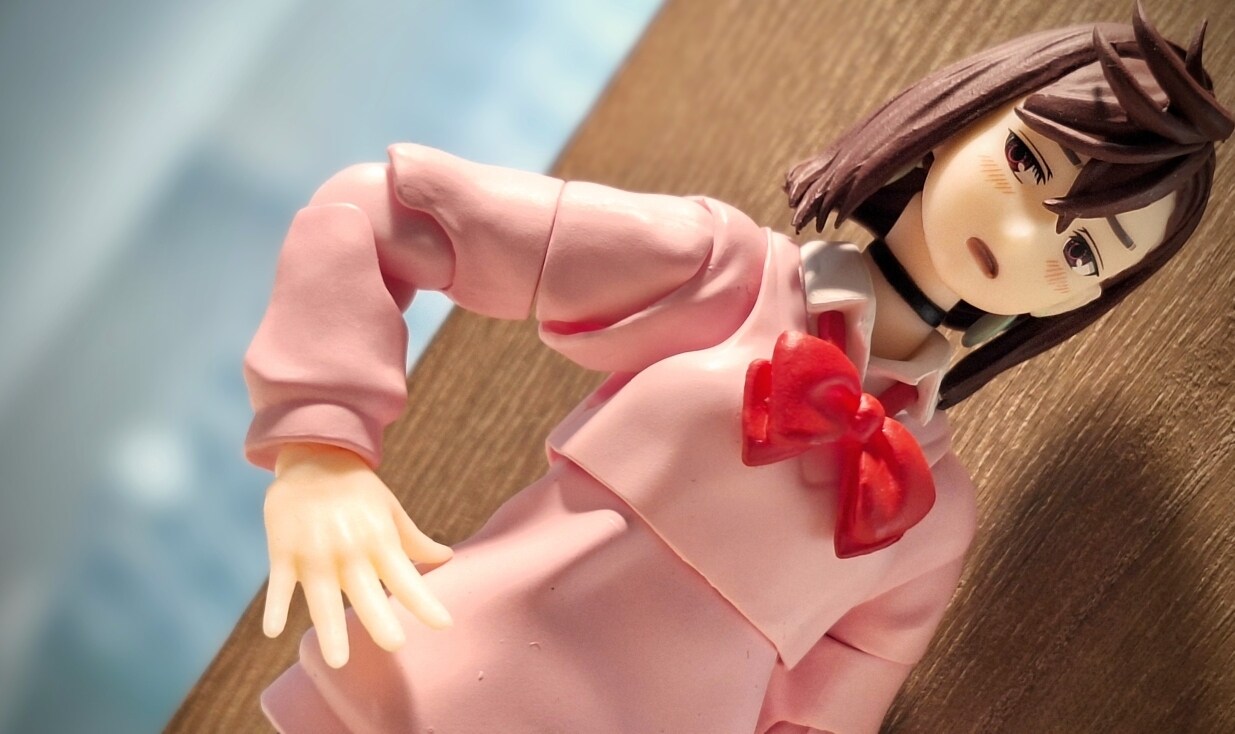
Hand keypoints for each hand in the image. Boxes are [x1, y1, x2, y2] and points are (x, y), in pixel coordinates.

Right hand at [262, 443, 452, 667]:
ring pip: (322, 597)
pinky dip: (275, 606)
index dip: (425, 602)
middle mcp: (349, 549)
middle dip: (379, 619)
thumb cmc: (358, 490)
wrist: (313, 456)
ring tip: (338, 661)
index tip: (444, 625)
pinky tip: (273, 631)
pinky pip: (279, 584)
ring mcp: (314, 552)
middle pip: (366, 591)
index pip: (407, 578)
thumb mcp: (390, 510)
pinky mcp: (282, 551)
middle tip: (395, 645)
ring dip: (330, 628)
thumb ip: (414, 541)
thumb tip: (447, 558)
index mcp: (379, 540)